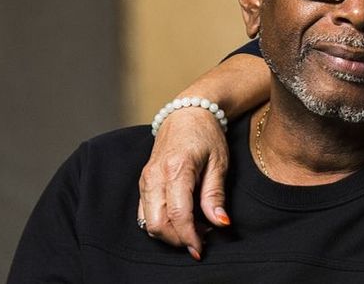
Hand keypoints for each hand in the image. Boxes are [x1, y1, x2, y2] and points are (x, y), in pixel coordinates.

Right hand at [137, 106, 231, 259]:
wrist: (187, 114)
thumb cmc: (207, 136)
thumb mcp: (220, 162)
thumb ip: (216, 195)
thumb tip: (220, 223)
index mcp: (176, 169)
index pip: (178, 214)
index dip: (189, 236)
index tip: (201, 249)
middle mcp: (155, 176)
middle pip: (157, 223)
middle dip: (178, 239)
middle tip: (202, 238)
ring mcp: (145, 179)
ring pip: (148, 221)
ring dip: (170, 233)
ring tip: (195, 228)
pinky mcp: (143, 182)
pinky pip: (145, 212)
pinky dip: (161, 223)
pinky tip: (182, 220)